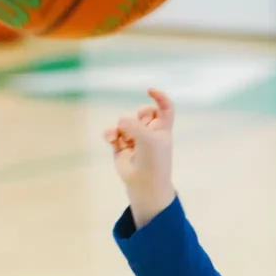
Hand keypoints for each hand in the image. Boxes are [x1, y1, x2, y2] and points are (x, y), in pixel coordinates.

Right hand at [104, 89, 176, 227]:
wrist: (144, 185)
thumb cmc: (153, 161)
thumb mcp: (147, 138)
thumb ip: (133, 124)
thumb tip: (119, 123)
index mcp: (162, 129)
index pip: (165, 108)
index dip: (159, 97)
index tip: (149, 91)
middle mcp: (149, 132)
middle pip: (141, 113)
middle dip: (138, 116)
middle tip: (139, 124)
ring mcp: (134, 139)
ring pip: (124, 123)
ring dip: (121, 128)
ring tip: (120, 138)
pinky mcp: (121, 147)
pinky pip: (113, 133)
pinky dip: (111, 134)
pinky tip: (111, 138)